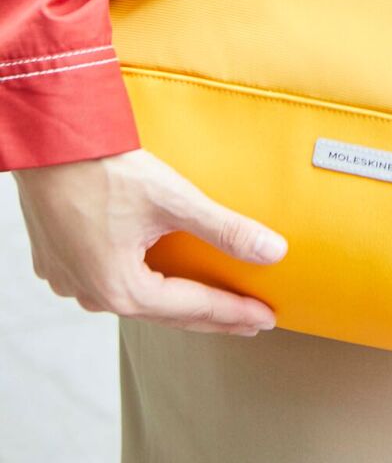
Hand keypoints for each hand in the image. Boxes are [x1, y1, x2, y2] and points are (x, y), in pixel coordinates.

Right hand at [13, 146, 286, 335]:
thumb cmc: (105, 169)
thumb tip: (273, 252)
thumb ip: (225, 230)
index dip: (233, 312)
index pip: (192, 308)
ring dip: (173, 299)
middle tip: (248, 319)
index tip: (265, 317)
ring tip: (207, 299)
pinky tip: (154, 273)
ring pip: (134, 297)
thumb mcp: (174, 199)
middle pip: (164, 311)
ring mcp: (71, 280)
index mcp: (121, 289)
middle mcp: (92, 294)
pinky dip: (140, 280)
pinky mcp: (60, 259)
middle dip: (210, 314)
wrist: (47, 144)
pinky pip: (107, 279)